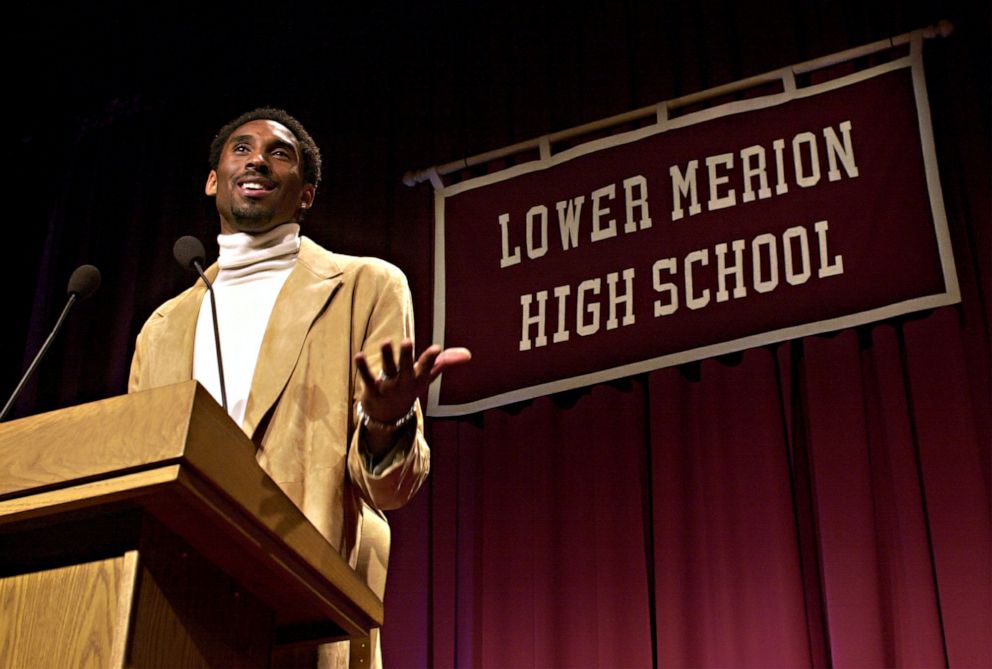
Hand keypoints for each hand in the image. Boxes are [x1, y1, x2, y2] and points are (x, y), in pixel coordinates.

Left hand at [355, 339, 470, 423]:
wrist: (388, 417)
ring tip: (386, 341)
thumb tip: (468, 354)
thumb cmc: (409, 389)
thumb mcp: (427, 377)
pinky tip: (359, 356)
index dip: (431, 358)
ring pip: (388, 369)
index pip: (427, 367)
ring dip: (387, 356)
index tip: (436, 348)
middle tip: (408, 340)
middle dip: (407, 355)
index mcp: (418, 379)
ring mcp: (388, 387)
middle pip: (406, 368)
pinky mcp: (372, 390)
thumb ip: (444, 363)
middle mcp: (404, 383)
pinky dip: (363, 368)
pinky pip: (368, 378)